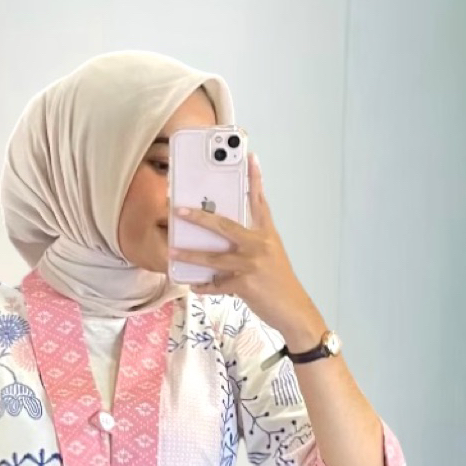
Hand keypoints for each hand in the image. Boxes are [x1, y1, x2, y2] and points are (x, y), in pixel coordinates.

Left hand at [169, 152, 326, 349]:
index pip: (259, 202)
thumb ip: (251, 242)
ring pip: (214, 257)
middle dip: (199, 217)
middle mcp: (259, 245)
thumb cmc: (278, 282)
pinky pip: (217, 284)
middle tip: (179, 210)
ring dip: (191, 256)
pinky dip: (204, 286)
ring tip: (173, 253)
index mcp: (266, 234)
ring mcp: (252, 264)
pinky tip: (193, 285)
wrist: (293, 309)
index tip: (250, 156)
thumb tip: (224, 238)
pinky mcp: (245, 284)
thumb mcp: (271, 255)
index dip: (255, 179)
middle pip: (225, 226)